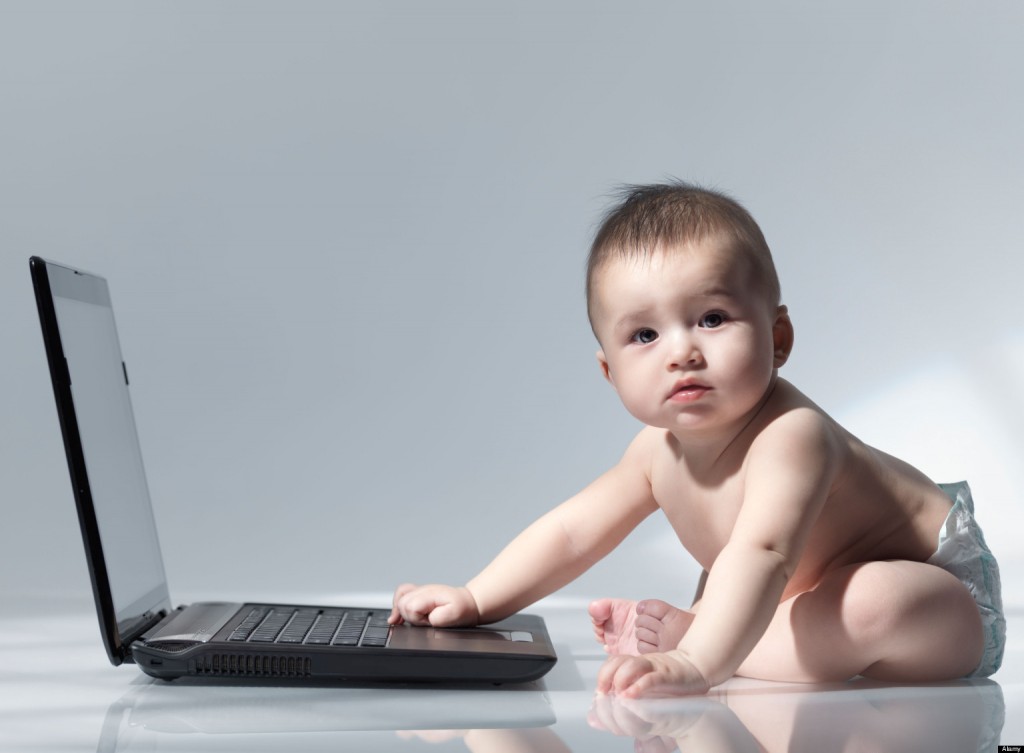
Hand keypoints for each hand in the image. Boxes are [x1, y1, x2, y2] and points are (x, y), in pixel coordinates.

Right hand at [389, 583, 480, 626]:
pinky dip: (397, 604)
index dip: (417, 619)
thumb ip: (438, 618)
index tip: (428, 622)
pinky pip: (401, 594)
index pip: (410, 607)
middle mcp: (423, 590)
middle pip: (402, 604)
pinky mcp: (418, 594)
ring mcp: (420, 591)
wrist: (468, 603)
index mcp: (430, 594)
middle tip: (425, 620)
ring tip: (417, 618)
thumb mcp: (454, 615)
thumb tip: (427, 619)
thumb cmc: (462, 609)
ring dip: (404, 612)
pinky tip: (397, 615)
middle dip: (410, 617)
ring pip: (399, 600)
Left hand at [596, 649, 710, 698]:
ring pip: (632, 665)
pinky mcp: (667, 674)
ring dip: (620, 680)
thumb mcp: (650, 676)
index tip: (600, 690)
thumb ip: (636, 681)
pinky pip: (650, 678)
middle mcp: (644, 662)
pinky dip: (638, 687)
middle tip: (602, 692)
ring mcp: (656, 666)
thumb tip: (618, 695)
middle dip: (606, 676)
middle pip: (619, 661)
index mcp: (639, 662)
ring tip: (616, 694)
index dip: (604, 674)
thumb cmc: (673, 676)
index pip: (615, 661)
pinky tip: (630, 696)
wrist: (697, 666)